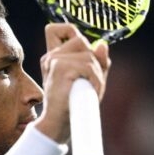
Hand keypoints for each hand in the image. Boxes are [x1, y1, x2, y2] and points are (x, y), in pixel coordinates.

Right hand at [34, 23, 110, 142]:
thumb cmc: (73, 105)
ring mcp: (54, 60)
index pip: (55, 29)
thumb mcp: (88, 79)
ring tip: (90, 89)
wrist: (59, 125)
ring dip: (97, 74)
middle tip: (90, 81)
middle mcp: (51, 56)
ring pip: (89, 55)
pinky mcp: (60, 66)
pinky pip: (89, 66)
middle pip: (81, 39)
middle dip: (93, 59)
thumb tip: (102, 45)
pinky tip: (91, 91)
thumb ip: (96, 62)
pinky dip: (96, 80)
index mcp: (53, 57)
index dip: (70, 31)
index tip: (79, 48)